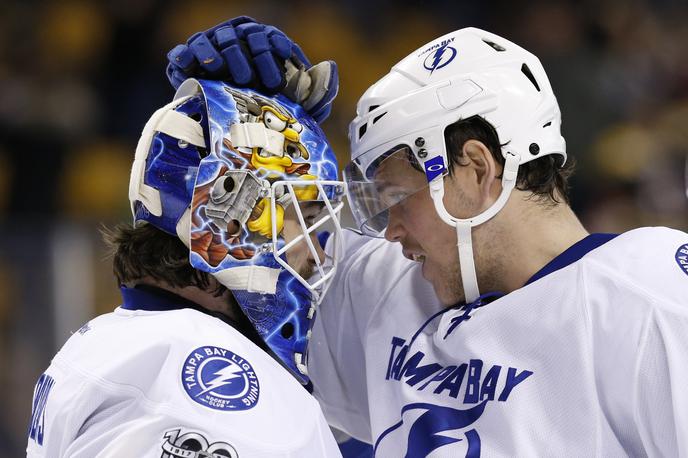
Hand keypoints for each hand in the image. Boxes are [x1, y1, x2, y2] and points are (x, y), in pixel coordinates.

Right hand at [166, 16, 337, 122]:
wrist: (225, 132)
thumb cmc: (265, 117)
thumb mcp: (295, 107)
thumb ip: (316, 93)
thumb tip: (331, 69)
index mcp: (263, 47)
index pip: (270, 37)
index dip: (274, 49)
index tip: (278, 69)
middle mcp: (238, 42)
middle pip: (245, 36)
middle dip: (251, 56)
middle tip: (251, 80)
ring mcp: (212, 49)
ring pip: (217, 41)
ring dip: (224, 56)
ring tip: (228, 75)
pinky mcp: (186, 61)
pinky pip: (183, 53)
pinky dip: (187, 57)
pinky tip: (192, 68)